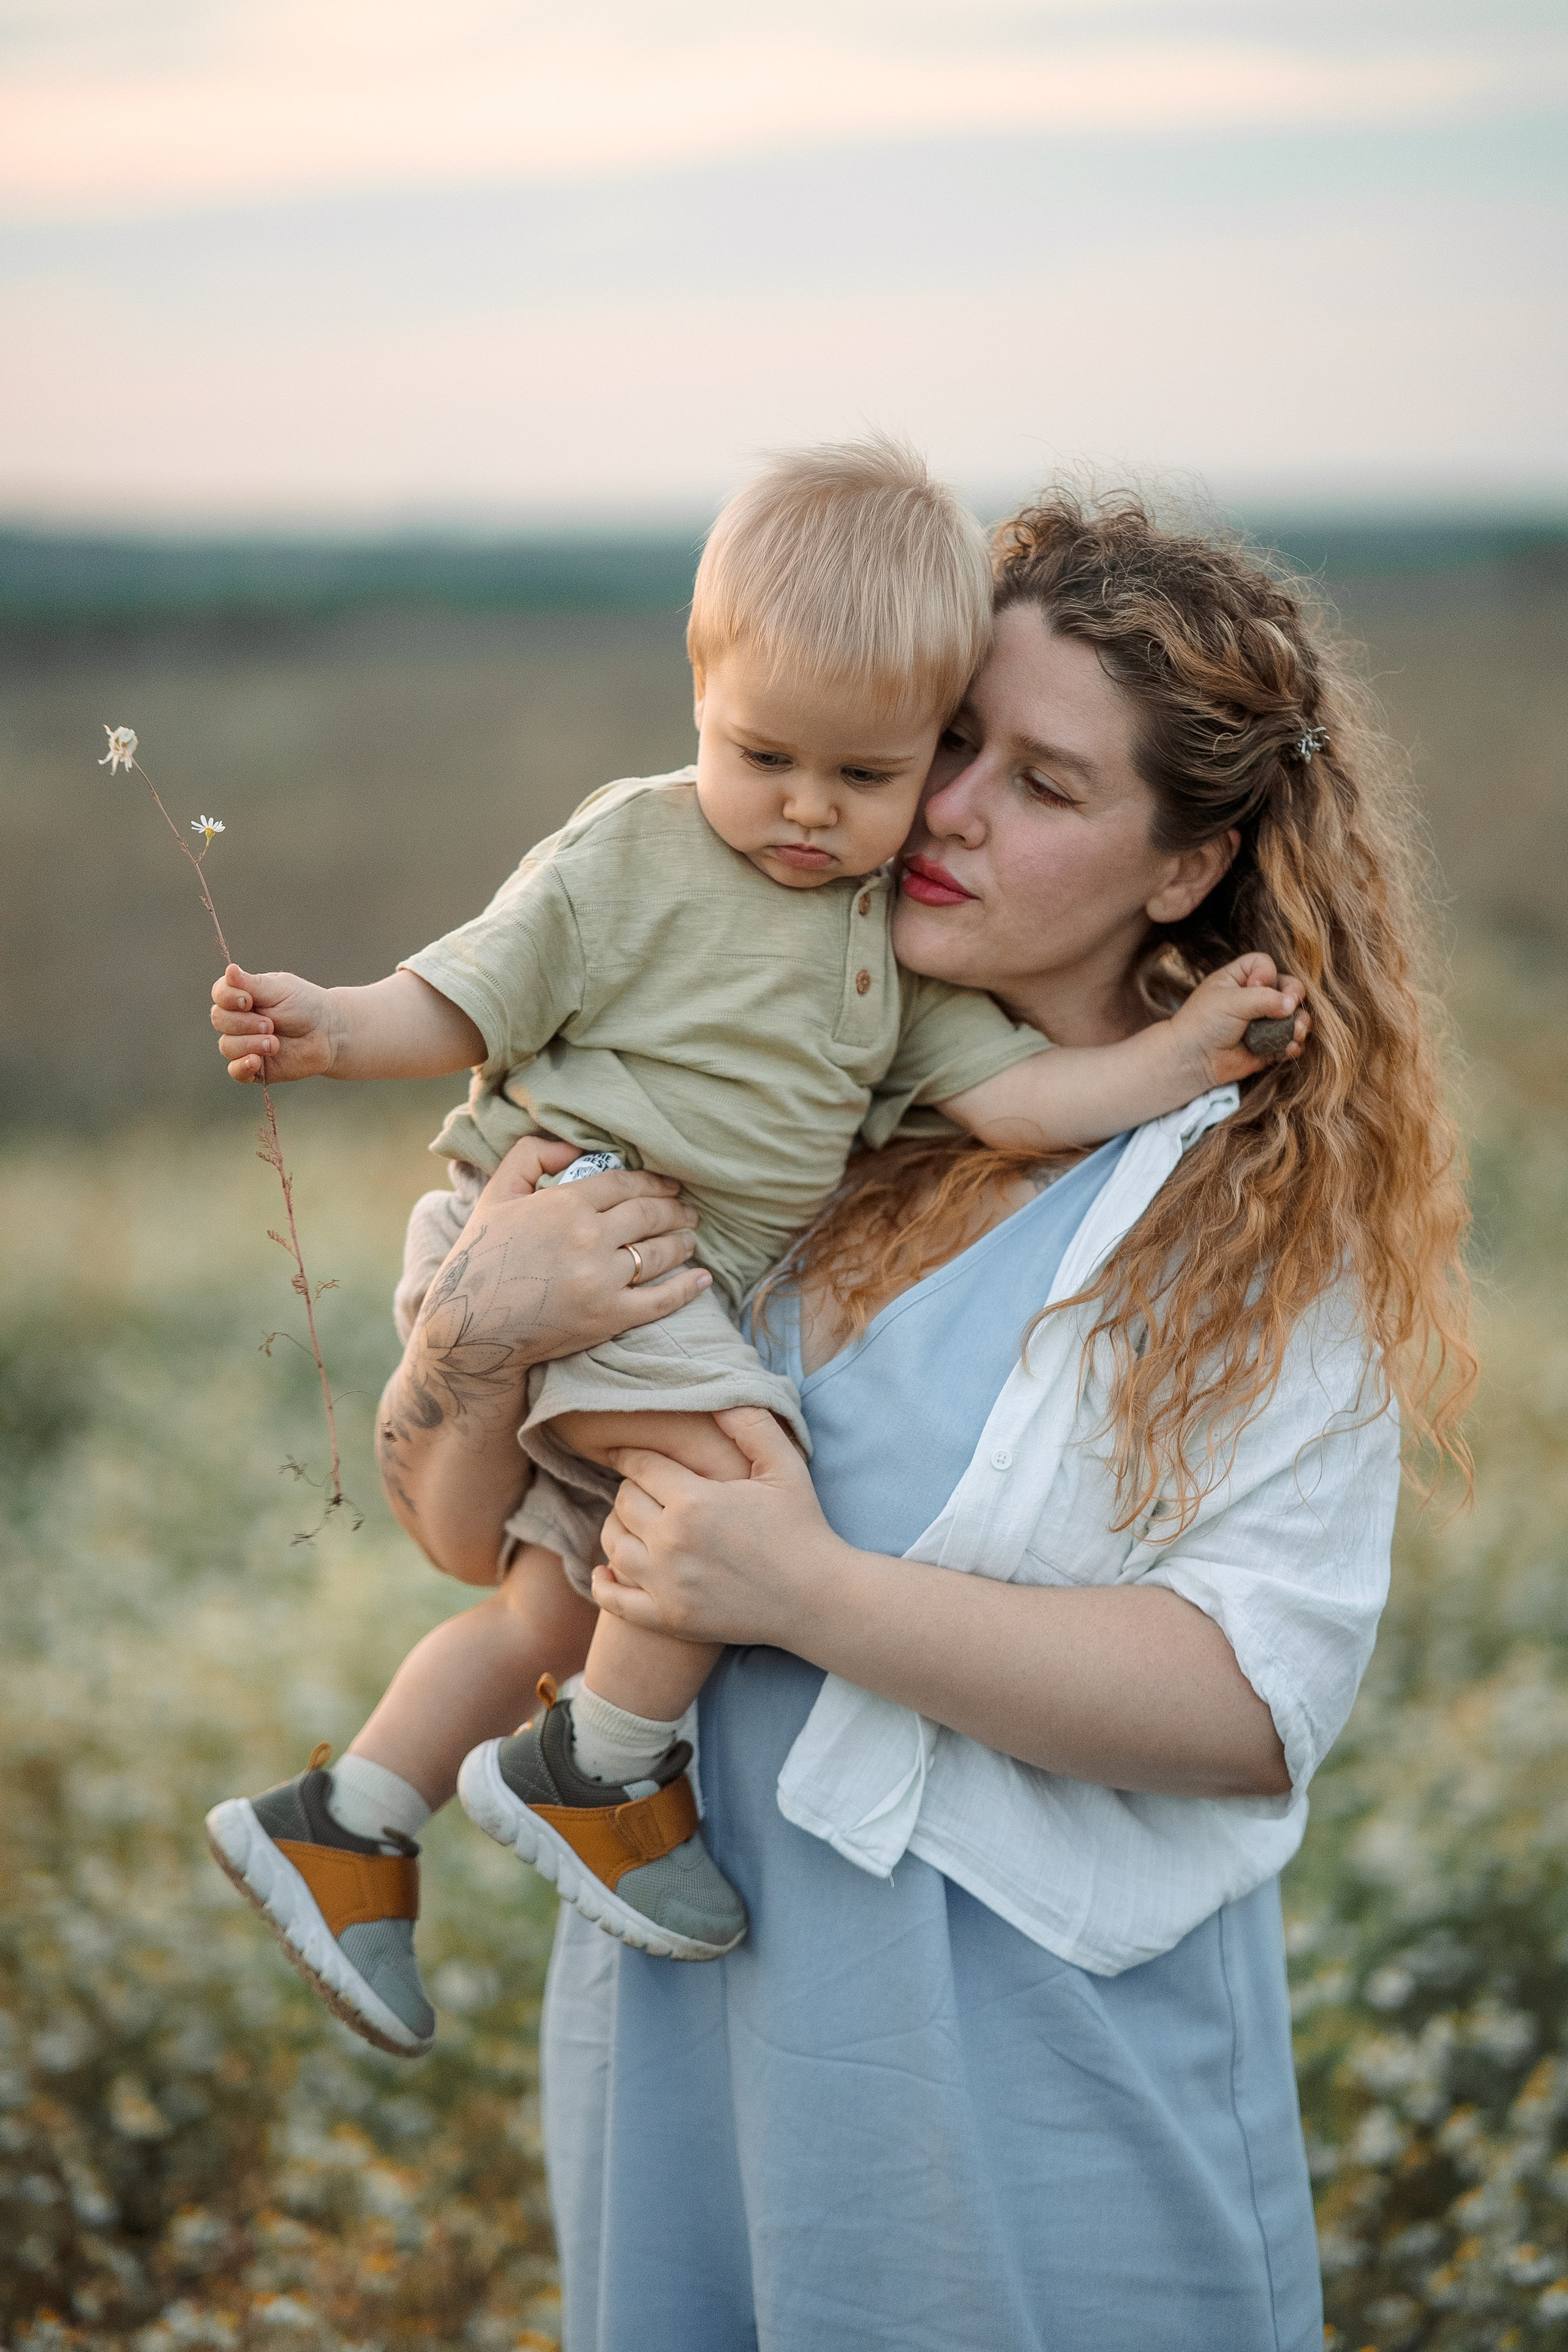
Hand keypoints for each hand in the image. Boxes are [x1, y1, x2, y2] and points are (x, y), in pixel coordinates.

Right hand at [211, 961, 337, 1082]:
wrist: (329, 1032)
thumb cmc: (306, 1005)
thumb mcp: (281, 989)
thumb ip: (252, 983)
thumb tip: (229, 969)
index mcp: (243, 996)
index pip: (219, 994)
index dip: (229, 998)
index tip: (249, 1000)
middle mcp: (239, 1020)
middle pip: (220, 1020)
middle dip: (244, 1022)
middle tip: (271, 1024)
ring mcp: (245, 1044)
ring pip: (227, 1046)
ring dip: (250, 1043)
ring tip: (275, 1043)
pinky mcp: (255, 1067)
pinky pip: (235, 1070)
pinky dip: (242, 1066)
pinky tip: (256, 1061)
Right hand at [414, 1136, 714, 1387]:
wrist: (469, 1328)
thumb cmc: (481, 1258)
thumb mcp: (496, 1194)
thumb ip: (530, 1156)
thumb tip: (571, 1146)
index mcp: (565, 1204)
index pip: (625, 1184)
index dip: (653, 1181)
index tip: (670, 1184)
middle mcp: (589, 1238)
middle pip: (649, 1214)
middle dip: (674, 1209)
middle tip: (688, 1210)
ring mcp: (602, 1280)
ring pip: (659, 1253)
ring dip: (683, 1242)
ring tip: (691, 1238)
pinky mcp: (609, 1317)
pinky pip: (661, 1300)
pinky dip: (687, 1288)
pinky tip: (703, 1279)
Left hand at [593, 1408, 843, 1645]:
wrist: (816, 1599)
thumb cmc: (802, 1528)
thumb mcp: (784, 1467)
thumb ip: (751, 1425)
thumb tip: (718, 1397)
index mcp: (695, 1500)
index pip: (640, 1467)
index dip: (634, 1456)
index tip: (631, 1454)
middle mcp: (672, 1541)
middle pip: (623, 1503)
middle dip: (629, 1489)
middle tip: (642, 1488)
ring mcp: (667, 1584)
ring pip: (614, 1546)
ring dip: (616, 1529)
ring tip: (630, 1522)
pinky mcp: (669, 1618)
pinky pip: (616, 1601)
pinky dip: (603, 1585)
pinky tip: (606, 1572)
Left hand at [1169, 953, 1308, 1088]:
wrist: (1192, 1060)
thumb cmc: (1204, 1023)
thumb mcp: (1231, 1001)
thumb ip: (1264, 999)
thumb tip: (1292, 1004)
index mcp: (1239, 978)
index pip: (1264, 964)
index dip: (1267, 973)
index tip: (1256, 985)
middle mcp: (1253, 997)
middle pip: (1286, 987)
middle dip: (1294, 996)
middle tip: (1290, 1007)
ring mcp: (1262, 1021)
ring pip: (1293, 1015)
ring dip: (1300, 1022)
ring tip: (1296, 1031)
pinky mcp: (1268, 1044)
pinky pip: (1289, 1041)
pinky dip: (1293, 1044)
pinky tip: (1289, 1048)